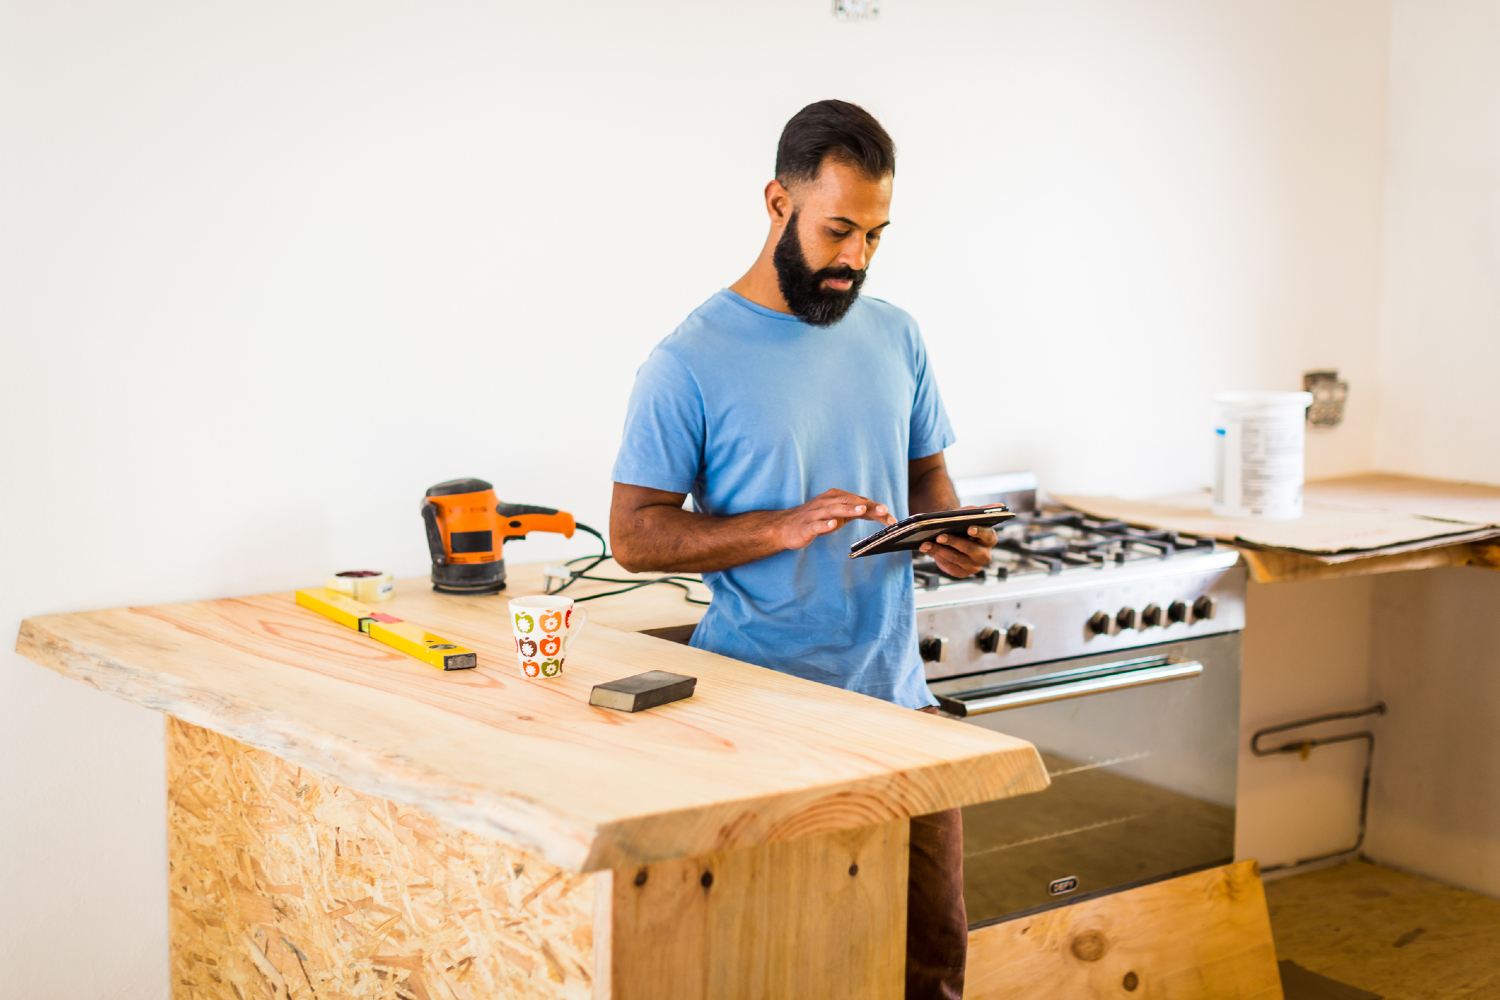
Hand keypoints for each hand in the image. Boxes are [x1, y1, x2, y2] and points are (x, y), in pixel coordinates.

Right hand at [777, 488, 897, 550]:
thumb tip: (878, 512)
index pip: (859, 501)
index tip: (890, 516)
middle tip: (883, 510)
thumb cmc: (815, 519)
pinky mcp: (806, 526)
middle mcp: (826, 502)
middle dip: (867, 506)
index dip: (875, 509)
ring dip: (848, 509)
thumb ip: (856, 512)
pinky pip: (816, 524)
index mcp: (835, 498)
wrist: (786, 527)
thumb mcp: (838, 514)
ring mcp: (815, 513)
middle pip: (849, 502)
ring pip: (833, 509)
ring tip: (862, 510)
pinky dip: (825, 524)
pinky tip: (832, 525)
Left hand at [919, 517, 997, 577]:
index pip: (988, 536)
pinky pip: (948, 566)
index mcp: (990, 539)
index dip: (979, 532)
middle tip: (939, 536)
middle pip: (970, 549)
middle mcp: (984, 555)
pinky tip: (926, 549)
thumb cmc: (962, 522)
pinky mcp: (961, 573)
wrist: (950, 533)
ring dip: (939, 550)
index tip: (969, 528)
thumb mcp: (971, 514)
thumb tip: (999, 506)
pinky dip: (936, 556)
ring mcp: (973, 566)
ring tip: (926, 543)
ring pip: (956, 558)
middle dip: (954, 542)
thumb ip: (983, 510)